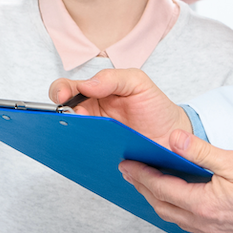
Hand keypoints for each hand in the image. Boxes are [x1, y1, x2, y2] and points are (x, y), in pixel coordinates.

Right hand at [48, 68, 190, 143]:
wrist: (173, 136)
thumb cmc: (155, 106)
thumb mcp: (138, 82)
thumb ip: (113, 78)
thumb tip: (86, 85)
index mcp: (94, 92)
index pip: (68, 88)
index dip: (60, 90)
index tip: (62, 96)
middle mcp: (90, 114)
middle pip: (63, 113)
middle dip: (60, 114)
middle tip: (71, 118)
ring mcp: (93, 135)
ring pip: (71, 135)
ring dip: (70, 134)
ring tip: (80, 134)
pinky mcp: (100, 154)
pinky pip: (85, 154)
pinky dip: (83, 152)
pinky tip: (91, 150)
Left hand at [119, 129, 232, 232]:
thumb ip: (201, 151)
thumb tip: (172, 139)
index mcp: (204, 204)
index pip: (161, 188)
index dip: (141, 175)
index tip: (126, 165)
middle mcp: (205, 224)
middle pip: (163, 207)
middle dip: (144, 189)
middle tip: (130, 173)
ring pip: (176, 219)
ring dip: (159, 202)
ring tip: (149, 186)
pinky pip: (191, 226)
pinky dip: (178, 212)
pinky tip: (180, 203)